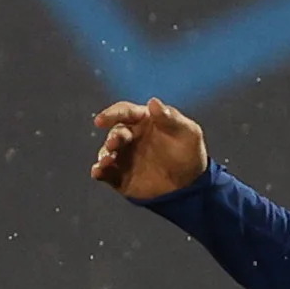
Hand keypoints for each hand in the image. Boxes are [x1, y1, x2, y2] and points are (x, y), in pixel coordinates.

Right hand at [91, 97, 208, 198]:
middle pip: (115, 132)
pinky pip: (106, 173)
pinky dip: (99, 171)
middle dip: (113, 137)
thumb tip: (153, 102)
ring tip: (108, 160)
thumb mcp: (188, 133)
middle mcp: (130, 136)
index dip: (112, 114)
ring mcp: (124, 156)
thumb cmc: (189, 153)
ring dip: (104, 155)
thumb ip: (171, 118)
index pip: (124, 112)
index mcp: (143, 121)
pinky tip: (98, 171)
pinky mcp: (121, 176)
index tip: (101, 120)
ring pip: (107, 153)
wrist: (191, 186)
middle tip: (114, 143)